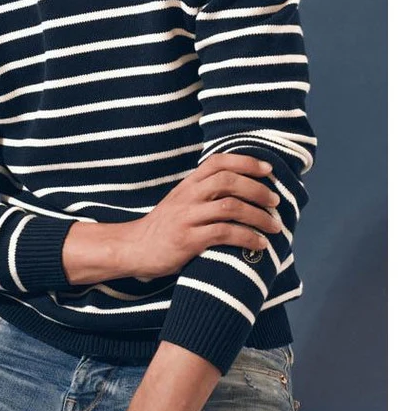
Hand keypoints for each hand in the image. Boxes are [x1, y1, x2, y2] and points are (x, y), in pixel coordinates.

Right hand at [127, 154, 282, 278]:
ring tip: (275, 225)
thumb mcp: (180, 202)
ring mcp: (187, 217)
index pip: (218, 161)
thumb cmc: (163, 228)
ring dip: (259, 216)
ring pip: (230, 207)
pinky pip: (224, 233)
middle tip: (276, 201)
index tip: (268, 169)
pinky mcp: (188, 240)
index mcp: (187, 184)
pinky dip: (248, 237)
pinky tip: (260, 244)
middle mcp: (188, 196)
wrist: (133, 249)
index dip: (246, 161)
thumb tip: (240, 191)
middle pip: (228, 181)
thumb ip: (203, 194)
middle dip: (258, 189)